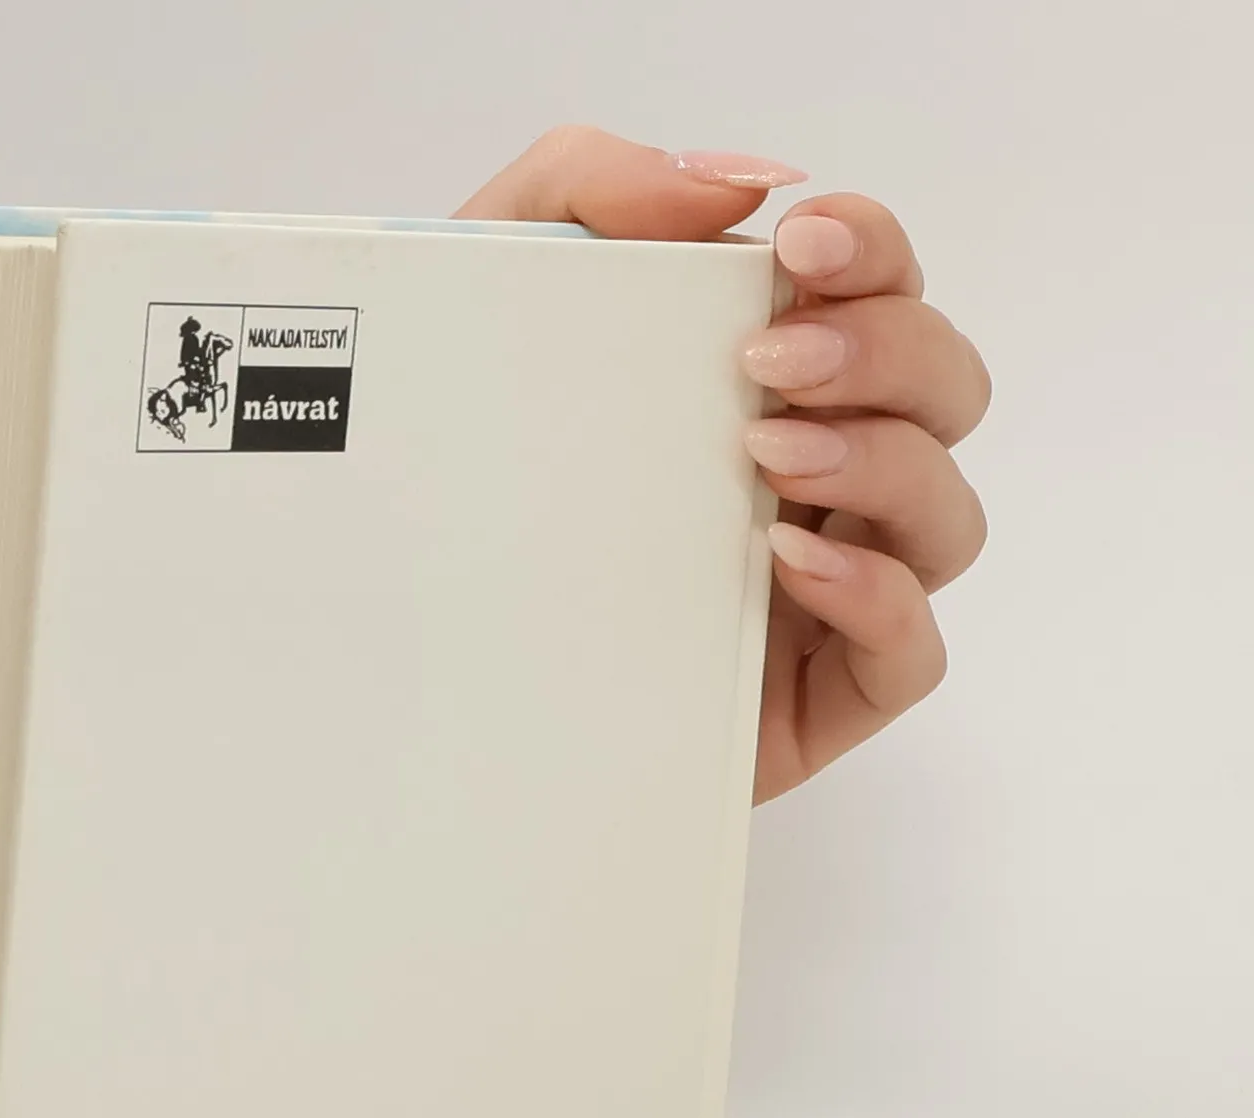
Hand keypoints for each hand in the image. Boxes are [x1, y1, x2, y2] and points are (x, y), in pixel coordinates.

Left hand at [458, 127, 989, 801]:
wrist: (407, 648)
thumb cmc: (466, 473)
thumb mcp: (490, 292)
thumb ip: (589, 189)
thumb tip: (741, 182)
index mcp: (771, 381)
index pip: (881, 291)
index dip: (874, 252)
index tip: (800, 244)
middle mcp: (818, 476)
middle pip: (944, 392)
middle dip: (887, 354)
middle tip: (769, 362)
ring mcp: (825, 590)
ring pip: (945, 517)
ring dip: (883, 466)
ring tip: (767, 458)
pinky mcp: (812, 699)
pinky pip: (911, 652)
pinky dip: (876, 596)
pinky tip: (788, 563)